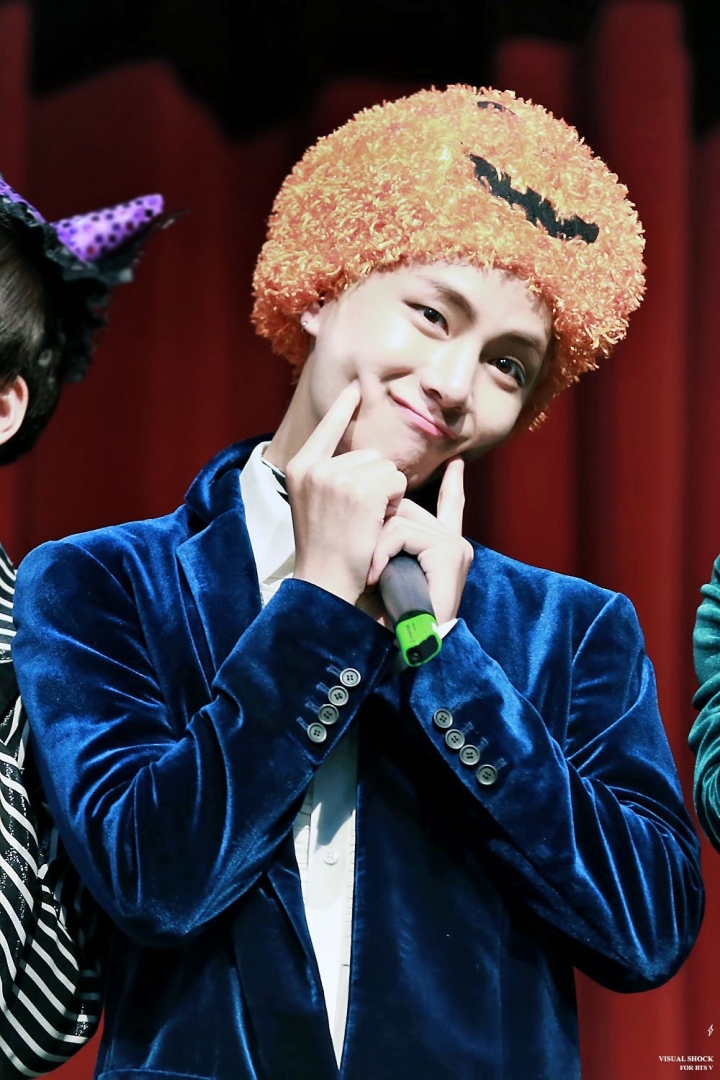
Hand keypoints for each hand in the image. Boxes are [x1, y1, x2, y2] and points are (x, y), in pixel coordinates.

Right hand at [286, 383, 407, 604]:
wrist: (326, 584)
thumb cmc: (326, 552)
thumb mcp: (314, 505)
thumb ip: (330, 477)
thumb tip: (364, 457)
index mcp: (299, 467)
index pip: (327, 428)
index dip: (343, 407)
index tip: (356, 386)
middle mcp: (314, 467)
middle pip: (368, 454)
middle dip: (375, 482)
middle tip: (359, 517)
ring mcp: (336, 476)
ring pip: (385, 467)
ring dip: (387, 493)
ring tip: (366, 522)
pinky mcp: (361, 489)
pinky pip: (395, 480)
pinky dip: (394, 501)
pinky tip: (377, 522)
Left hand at [366, 458, 472, 624]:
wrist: (400, 646)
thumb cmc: (387, 613)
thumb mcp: (385, 567)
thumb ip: (392, 538)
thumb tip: (381, 509)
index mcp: (445, 548)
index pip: (452, 507)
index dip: (453, 487)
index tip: (455, 465)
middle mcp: (454, 544)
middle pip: (406, 509)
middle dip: (379, 532)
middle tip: (369, 569)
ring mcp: (455, 547)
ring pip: (398, 520)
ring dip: (376, 549)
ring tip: (372, 577)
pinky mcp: (449, 554)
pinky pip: (402, 533)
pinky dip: (382, 553)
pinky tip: (376, 574)